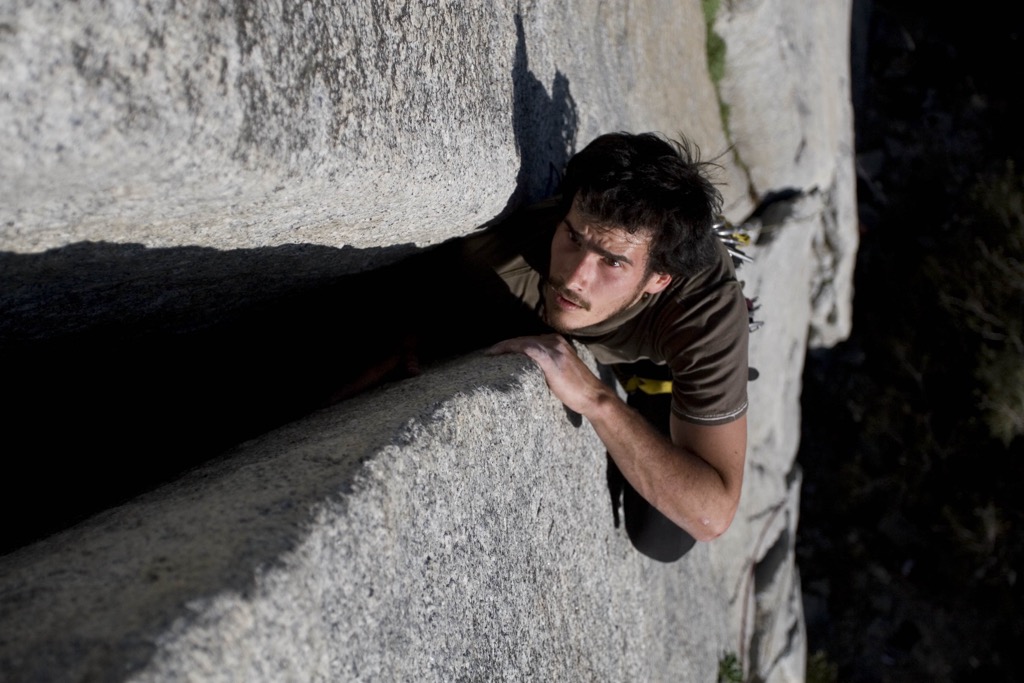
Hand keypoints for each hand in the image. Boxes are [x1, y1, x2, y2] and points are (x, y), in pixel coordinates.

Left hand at [487, 334, 605, 415]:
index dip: (511, 345)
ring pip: (522, 341)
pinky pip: (525, 348)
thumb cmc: (577, 389)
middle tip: (488, 354)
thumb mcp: (561, 372)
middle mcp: (555, 341)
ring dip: (503, 347)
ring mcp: (553, 348)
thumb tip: (528, 371)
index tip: (496, 353)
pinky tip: (497, 354)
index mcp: (557, 342)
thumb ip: (547, 366)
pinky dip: (509, 349)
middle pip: (523, 339)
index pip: (529, 340)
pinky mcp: (550, 358)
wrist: (593, 396)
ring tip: (489, 354)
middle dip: (505, 346)